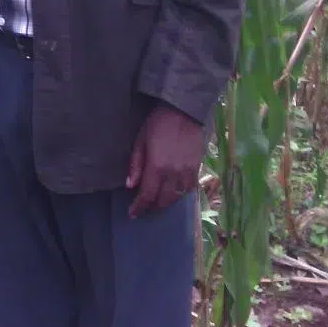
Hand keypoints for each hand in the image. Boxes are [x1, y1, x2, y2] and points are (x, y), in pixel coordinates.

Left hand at [126, 102, 204, 217]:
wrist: (184, 112)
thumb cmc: (157, 124)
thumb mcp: (140, 141)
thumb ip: (136, 165)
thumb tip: (130, 185)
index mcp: (157, 167)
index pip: (147, 195)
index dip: (139, 207)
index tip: (132, 214)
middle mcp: (174, 174)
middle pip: (163, 200)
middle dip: (152, 206)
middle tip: (144, 207)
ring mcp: (188, 172)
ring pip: (178, 197)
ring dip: (166, 201)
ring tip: (157, 200)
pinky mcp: (198, 168)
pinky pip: (190, 189)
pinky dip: (180, 194)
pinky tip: (174, 191)